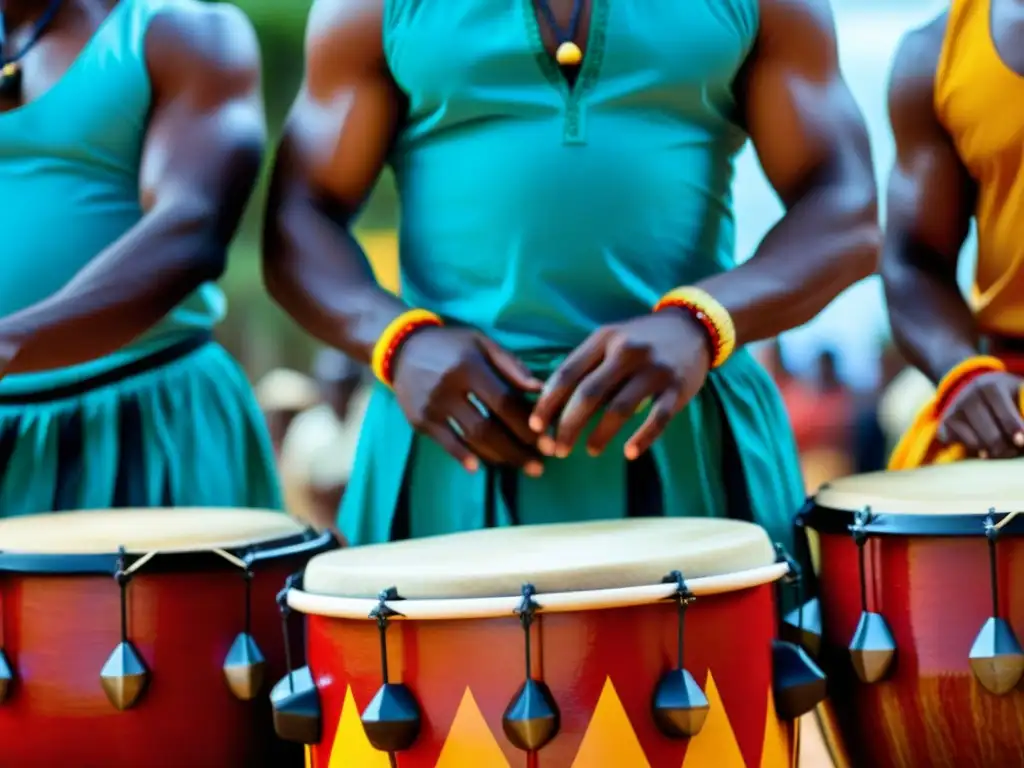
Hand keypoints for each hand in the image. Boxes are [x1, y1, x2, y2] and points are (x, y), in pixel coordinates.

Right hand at [391, 327, 544, 473]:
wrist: (401, 348)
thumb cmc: (451, 345)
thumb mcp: (482, 344)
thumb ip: (512, 366)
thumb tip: (541, 389)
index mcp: (469, 366)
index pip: (505, 402)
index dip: (528, 425)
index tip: (548, 442)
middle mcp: (449, 387)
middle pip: (489, 427)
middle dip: (517, 450)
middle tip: (539, 466)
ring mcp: (432, 406)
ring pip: (470, 440)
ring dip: (499, 458)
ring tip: (521, 467)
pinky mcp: (419, 421)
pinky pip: (446, 444)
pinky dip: (463, 457)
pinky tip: (479, 468)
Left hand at [529, 310, 710, 459]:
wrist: (693, 326)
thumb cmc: (640, 339)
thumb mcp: (611, 339)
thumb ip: (585, 365)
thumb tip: (550, 403)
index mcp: (604, 338)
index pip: (567, 373)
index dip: (548, 402)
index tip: (536, 427)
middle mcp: (628, 351)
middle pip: (589, 394)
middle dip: (568, 425)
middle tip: (557, 449)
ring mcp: (655, 369)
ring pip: (620, 408)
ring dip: (600, 435)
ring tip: (590, 451)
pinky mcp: (677, 388)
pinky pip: (658, 418)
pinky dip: (643, 438)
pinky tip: (629, 453)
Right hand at [938, 371, 1023, 458]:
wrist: (972, 386)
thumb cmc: (1006, 394)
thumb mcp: (1020, 392)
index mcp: (991, 386)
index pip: (1005, 415)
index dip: (1016, 430)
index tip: (1021, 442)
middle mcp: (969, 396)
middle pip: (991, 436)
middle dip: (1006, 449)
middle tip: (1013, 449)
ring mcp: (954, 410)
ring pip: (975, 444)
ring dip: (991, 451)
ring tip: (1000, 447)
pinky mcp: (944, 423)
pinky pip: (960, 445)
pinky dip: (972, 449)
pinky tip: (981, 443)